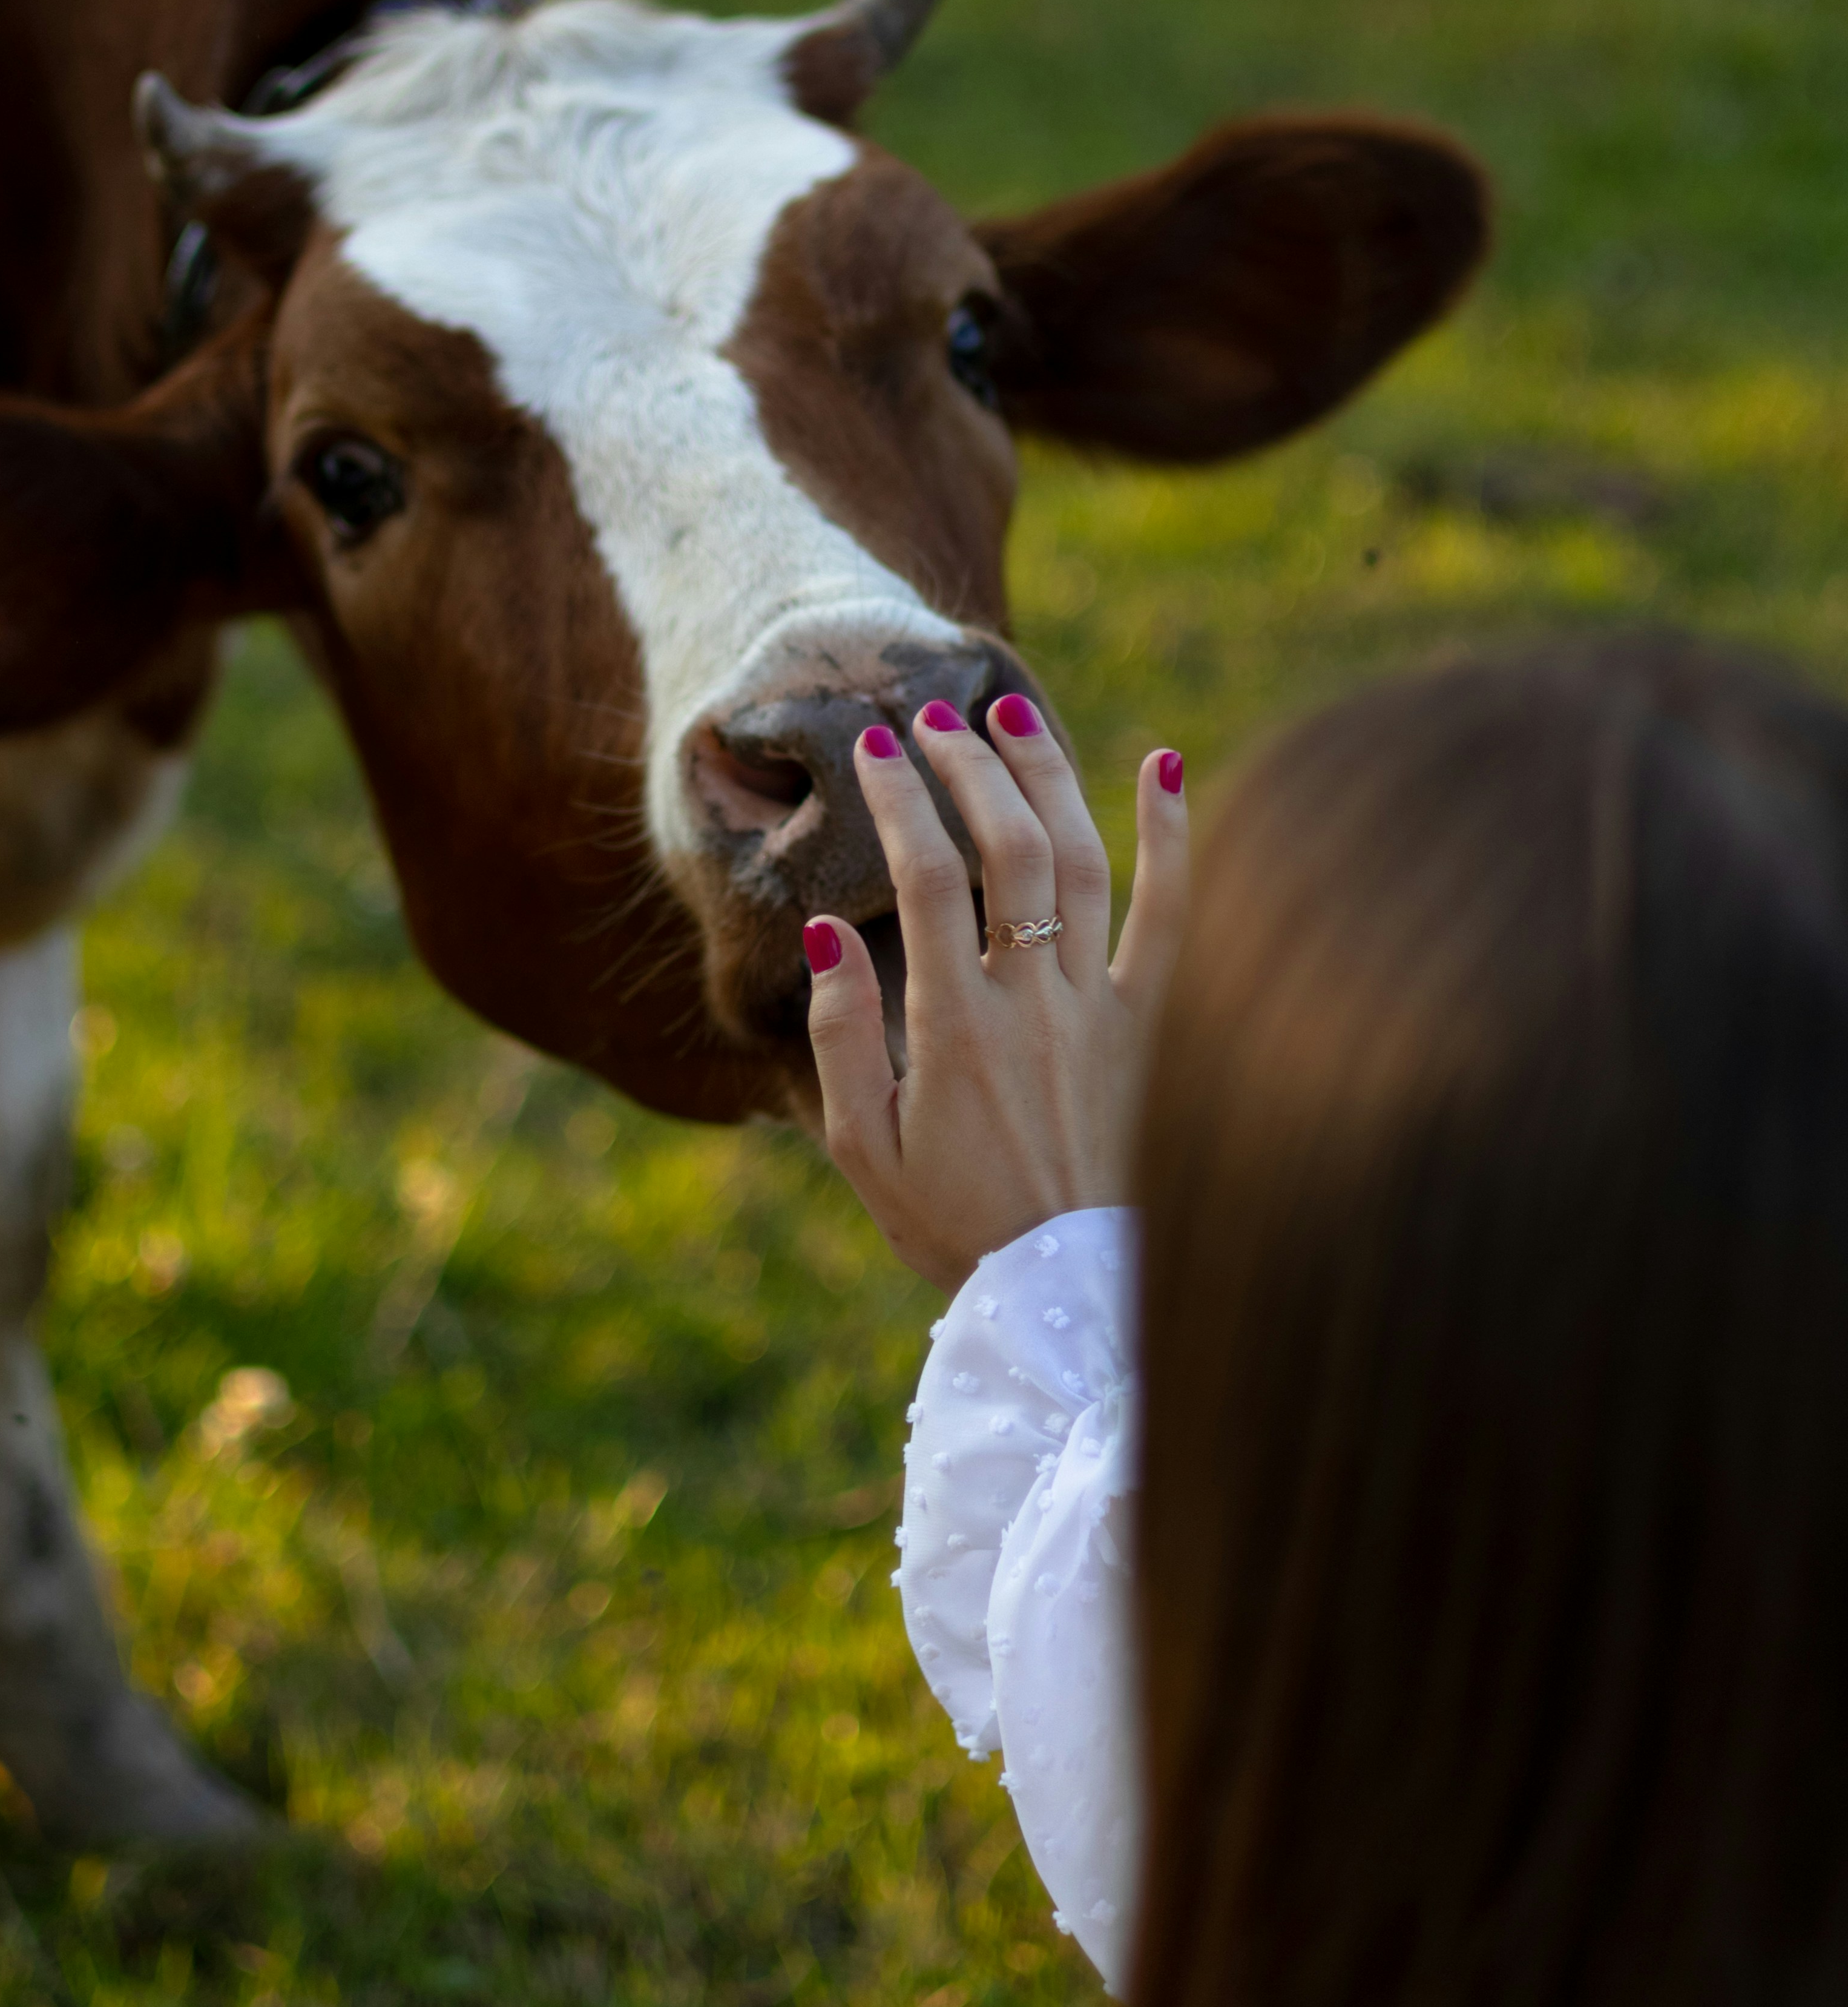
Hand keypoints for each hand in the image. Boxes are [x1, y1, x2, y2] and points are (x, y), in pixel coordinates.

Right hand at [804, 697, 1188, 1289]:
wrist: (1063, 1295)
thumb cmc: (951, 1222)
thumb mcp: (863, 1146)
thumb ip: (841, 1034)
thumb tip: (829, 928)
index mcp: (955, 1029)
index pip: (926, 875)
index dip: (898, 796)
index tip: (873, 744)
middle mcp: (1034, 1004)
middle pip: (1008, 848)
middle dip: (967, 765)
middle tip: (931, 716)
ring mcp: (1104, 1011)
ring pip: (1082, 862)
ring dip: (1047, 775)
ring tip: (1010, 711)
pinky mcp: (1155, 1028)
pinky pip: (1176, 918)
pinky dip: (1176, 837)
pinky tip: (1167, 763)